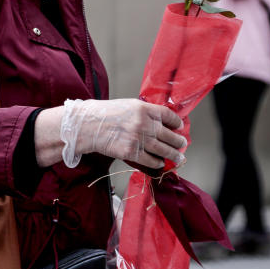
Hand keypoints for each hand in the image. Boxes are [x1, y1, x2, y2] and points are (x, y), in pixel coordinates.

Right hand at [61, 99, 185, 169]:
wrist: (88, 126)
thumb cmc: (104, 114)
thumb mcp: (127, 105)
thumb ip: (144, 112)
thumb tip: (158, 121)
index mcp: (144, 109)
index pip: (168, 115)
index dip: (176, 122)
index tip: (179, 126)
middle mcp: (144, 124)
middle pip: (169, 134)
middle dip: (178, 142)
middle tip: (182, 144)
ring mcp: (139, 139)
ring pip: (163, 150)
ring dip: (173, 155)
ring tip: (178, 157)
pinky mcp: (131, 152)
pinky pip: (150, 160)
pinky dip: (157, 163)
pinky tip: (160, 163)